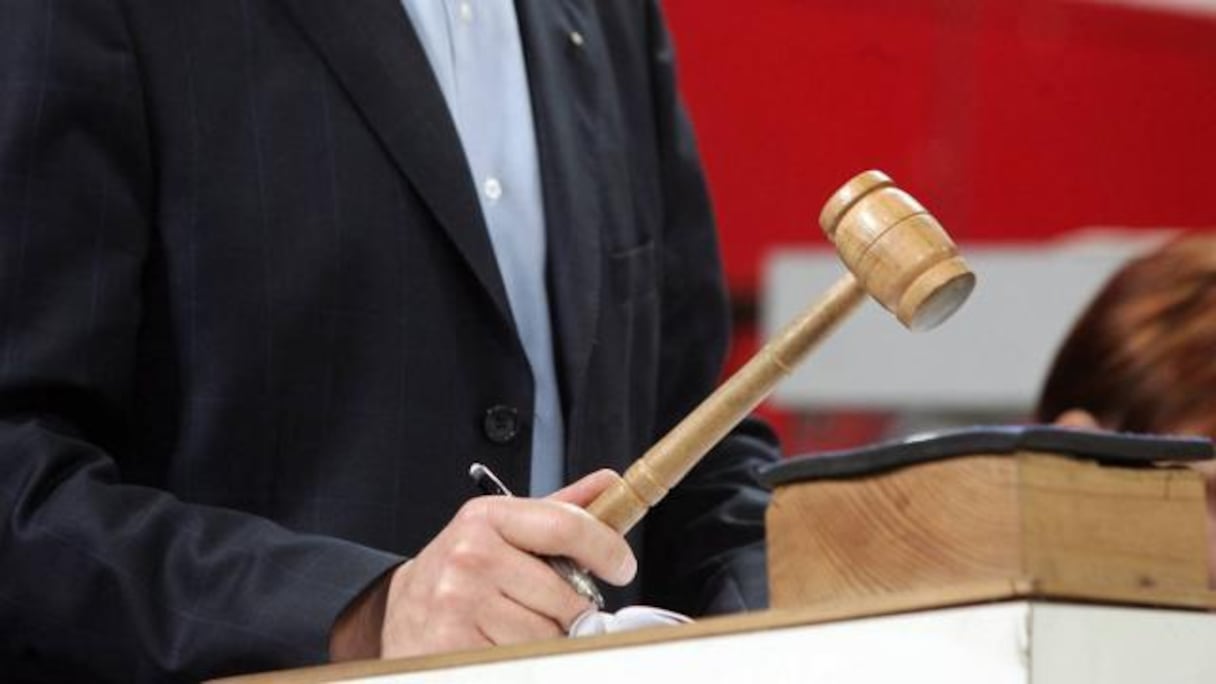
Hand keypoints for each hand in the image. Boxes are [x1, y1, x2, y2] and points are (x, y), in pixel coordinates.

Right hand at [330, 469, 634, 659]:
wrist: (397, 611)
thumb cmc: (461, 570)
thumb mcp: (503, 529)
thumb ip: (559, 510)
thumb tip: (609, 484)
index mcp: (486, 519)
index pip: (566, 526)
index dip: (607, 548)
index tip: (622, 565)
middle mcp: (469, 557)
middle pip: (566, 595)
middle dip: (570, 608)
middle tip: (545, 606)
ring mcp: (459, 604)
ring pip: (548, 635)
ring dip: (546, 638)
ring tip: (514, 624)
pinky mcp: (453, 648)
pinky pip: (523, 660)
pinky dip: (522, 658)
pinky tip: (498, 642)